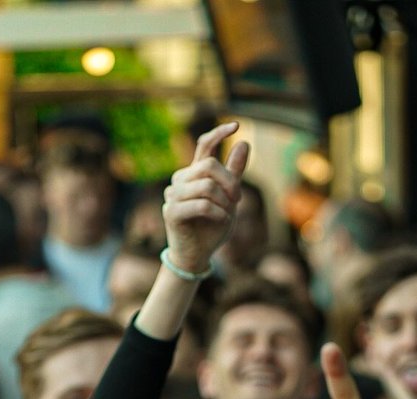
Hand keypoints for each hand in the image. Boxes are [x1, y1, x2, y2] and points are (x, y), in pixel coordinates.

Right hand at [162, 122, 248, 274]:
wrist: (197, 255)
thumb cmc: (211, 227)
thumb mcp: (229, 199)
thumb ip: (234, 174)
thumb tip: (244, 143)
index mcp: (194, 174)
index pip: (204, 145)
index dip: (219, 134)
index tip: (237, 125)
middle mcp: (180, 180)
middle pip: (209, 165)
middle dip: (230, 182)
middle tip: (238, 200)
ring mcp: (173, 195)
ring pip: (207, 186)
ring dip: (224, 202)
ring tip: (227, 215)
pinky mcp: (171, 212)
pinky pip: (202, 205)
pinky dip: (218, 214)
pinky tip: (221, 221)